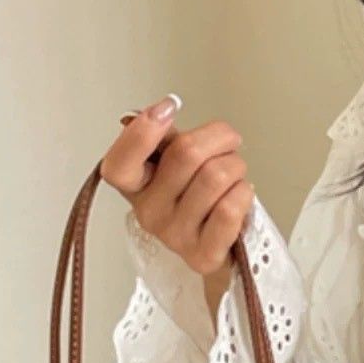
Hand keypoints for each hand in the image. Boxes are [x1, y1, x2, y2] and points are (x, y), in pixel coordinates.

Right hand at [101, 96, 253, 311]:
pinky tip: (240, 194)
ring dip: (235, 165)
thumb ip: (166, 138)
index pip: (120, 163)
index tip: (170, 107)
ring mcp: (175, 237)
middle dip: (218, 138)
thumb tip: (164, 109)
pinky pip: (229, 209)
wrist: (217, 243)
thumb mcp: (172, 163)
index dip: (143, 130)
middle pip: (186, 154)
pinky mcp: (203, 255)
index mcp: (134, 185)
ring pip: (215, 177)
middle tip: (228, 144)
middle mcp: (148, 213)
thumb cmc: (195, 197)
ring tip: (234, 173)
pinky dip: (243, 193)